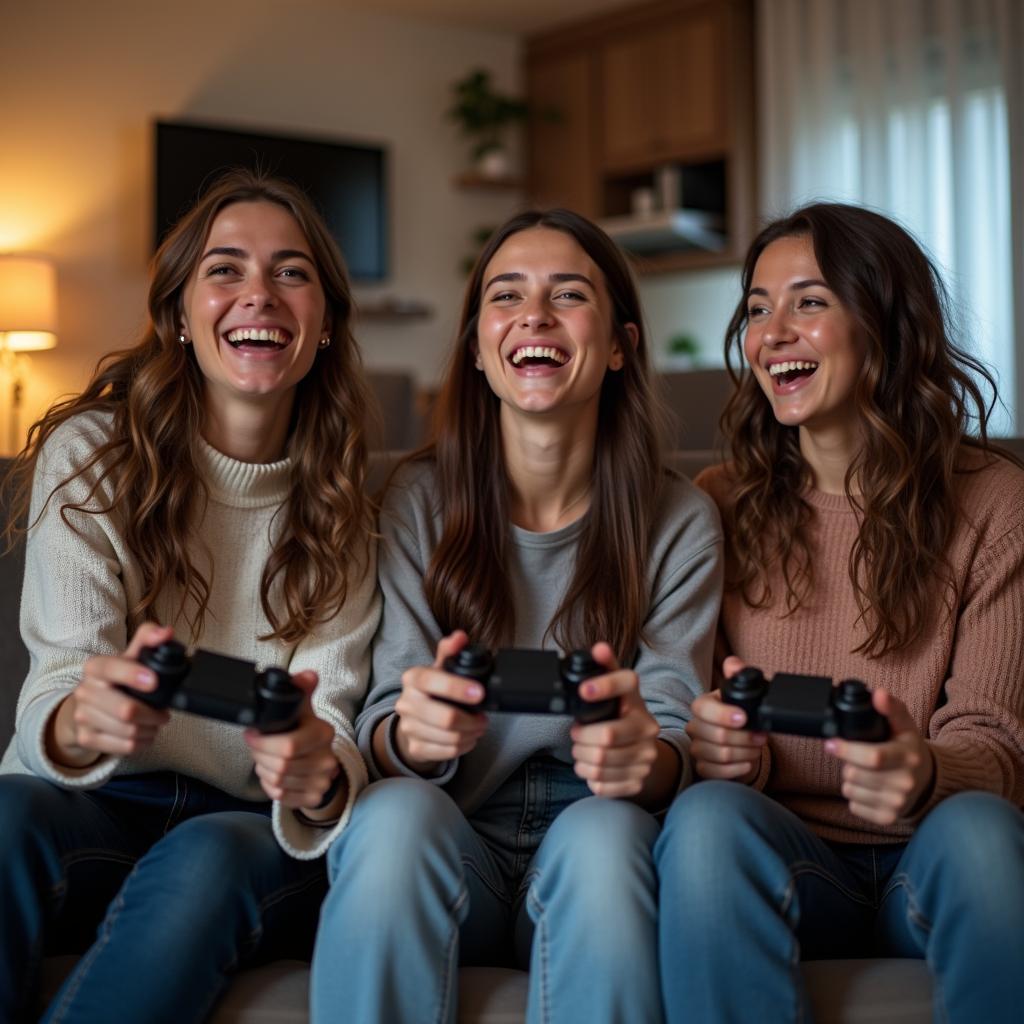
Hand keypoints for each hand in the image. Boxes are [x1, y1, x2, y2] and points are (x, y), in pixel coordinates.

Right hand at [47, 621, 172, 767]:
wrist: (87, 706)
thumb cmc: (117, 679)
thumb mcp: (130, 656)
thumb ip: (148, 638)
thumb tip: (166, 632)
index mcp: (95, 667)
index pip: (112, 668)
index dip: (133, 675)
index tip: (154, 682)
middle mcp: (84, 691)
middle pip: (126, 710)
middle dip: (153, 714)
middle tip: (164, 713)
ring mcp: (82, 716)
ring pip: (128, 731)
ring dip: (150, 729)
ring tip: (155, 722)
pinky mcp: (85, 738)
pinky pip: (124, 747)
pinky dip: (142, 742)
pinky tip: (145, 734)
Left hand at [245, 670, 342, 809]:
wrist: (321, 759)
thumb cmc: (305, 730)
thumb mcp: (303, 708)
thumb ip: (301, 689)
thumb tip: (308, 675)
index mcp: (323, 733)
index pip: (288, 746)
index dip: (262, 743)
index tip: (251, 735)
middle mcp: (327, 759)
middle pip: (280, 766)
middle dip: (260, 755)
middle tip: (256, 747)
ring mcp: (322, 781)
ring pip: (278, 781)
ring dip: (264, 769)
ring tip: (265, 758)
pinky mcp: (314, 797)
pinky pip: (280, 795)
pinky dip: (269, 784)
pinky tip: (272, 773)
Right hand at [391, 630, 488, 772]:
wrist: (413, 720)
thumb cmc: (432, 691)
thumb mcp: (440, 668)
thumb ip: (450, 651)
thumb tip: (461, 637)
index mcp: (412, 678)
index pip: (433, 681)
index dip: (458, 688)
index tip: (480, 693)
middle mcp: (406, 703)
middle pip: (446, 718)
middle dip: (473, 720)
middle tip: (483, 717)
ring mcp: (408, 728)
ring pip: (450, 738)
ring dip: (472, 733)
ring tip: (478, 727)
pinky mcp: (415, 748)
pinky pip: (448, 752)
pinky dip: (464, 746)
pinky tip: (468, 738)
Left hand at [569, 642, 660, 797]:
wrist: (643, 751)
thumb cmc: (620, 716)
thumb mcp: (614, 692)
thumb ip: (605, 669)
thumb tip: (598, 647)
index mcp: (637, 701)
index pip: (625, 685)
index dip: (603, 686)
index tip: (584, 691)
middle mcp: (648, 728)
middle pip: (606, 737)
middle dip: (581, 738)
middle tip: (577, 735)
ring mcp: (646, 757)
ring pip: (601, 763)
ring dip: (581, 758)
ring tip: (582, 750)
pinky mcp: (639, 780)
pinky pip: (603, 784)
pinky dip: (589, 777)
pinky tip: (591, 767)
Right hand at [686, 656, 766, 783]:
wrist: (741, 741)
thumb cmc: (741, 715)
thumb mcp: (743, 693)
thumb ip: (738, 674)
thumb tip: (733, 664)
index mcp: (702, 705)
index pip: (703, 709)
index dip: (724, 715)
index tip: (744, 718)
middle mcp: (695, 727)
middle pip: (717, 736)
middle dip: (745, 738)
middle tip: (760, 736)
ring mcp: (697, 748)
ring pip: (720, 755)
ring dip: (746, 753)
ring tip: (756, 748)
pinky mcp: (702, 768)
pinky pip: (716, 772)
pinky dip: (737, 768)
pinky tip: (747, 762)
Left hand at [826, 690, 934, 824]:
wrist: (927, 780)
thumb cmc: (908, 748)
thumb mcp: (903, 725)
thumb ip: (890, 707)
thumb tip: (878, 693)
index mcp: (908, 757)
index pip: (872, 757)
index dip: (846, 749)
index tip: (831, 743)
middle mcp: (905, 783)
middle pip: (854, 774)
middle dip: (848, 763)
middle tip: (857, 757)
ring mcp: (897, 803)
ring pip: (850, 789)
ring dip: (850, 779)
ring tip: (865, 771)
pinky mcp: (888, 818)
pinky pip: (854, 806)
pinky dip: (855, 796)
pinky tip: (869, 787)